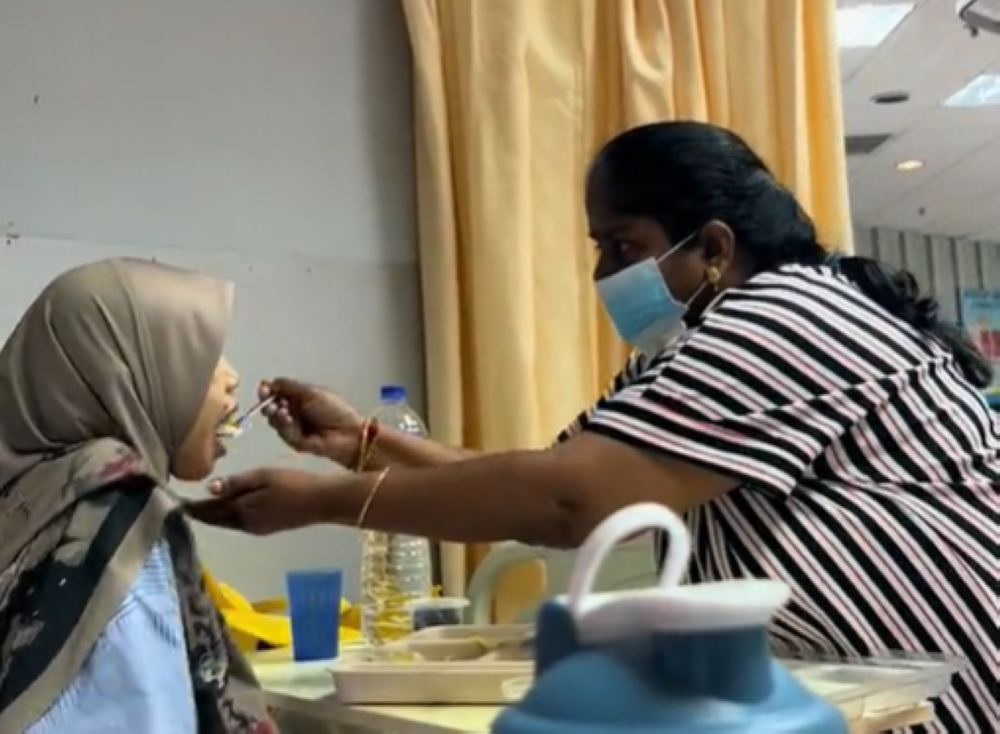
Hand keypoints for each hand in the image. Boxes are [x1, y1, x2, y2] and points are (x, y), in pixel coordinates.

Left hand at [183, 468, 327, 534]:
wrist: (321, 502)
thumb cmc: (293, 484)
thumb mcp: (263, 477)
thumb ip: (236, 483)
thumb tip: (208, 489)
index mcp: (242, 512)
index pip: (210, 511)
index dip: (193, 508)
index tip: (175, 504)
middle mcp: (245, 525)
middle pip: (216, 520)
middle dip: (200, 514)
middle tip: (183, 507)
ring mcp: (257, 529)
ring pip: (227, 522)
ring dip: (213, 516)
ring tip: (200, 507)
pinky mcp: (267, 528)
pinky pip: (239, 523)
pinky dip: (227, 516)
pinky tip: (227, 509)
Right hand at [258, 378, 362, 464]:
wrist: (348, 433)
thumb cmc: (334, 410)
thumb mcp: (311, 393)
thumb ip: (289, 387)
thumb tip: (269, 382)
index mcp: (300, 398)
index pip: (277, 393)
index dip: (268, 391)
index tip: (263, 388)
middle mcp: (295, 412)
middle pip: (272, 408)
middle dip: (268, 404)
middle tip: (268, 402)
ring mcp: (294, 428)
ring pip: (275, 422)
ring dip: (276, 415)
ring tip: (282, 411)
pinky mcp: (296, 442)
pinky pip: (284, 433)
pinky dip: (284, 427)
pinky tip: (289, 421)